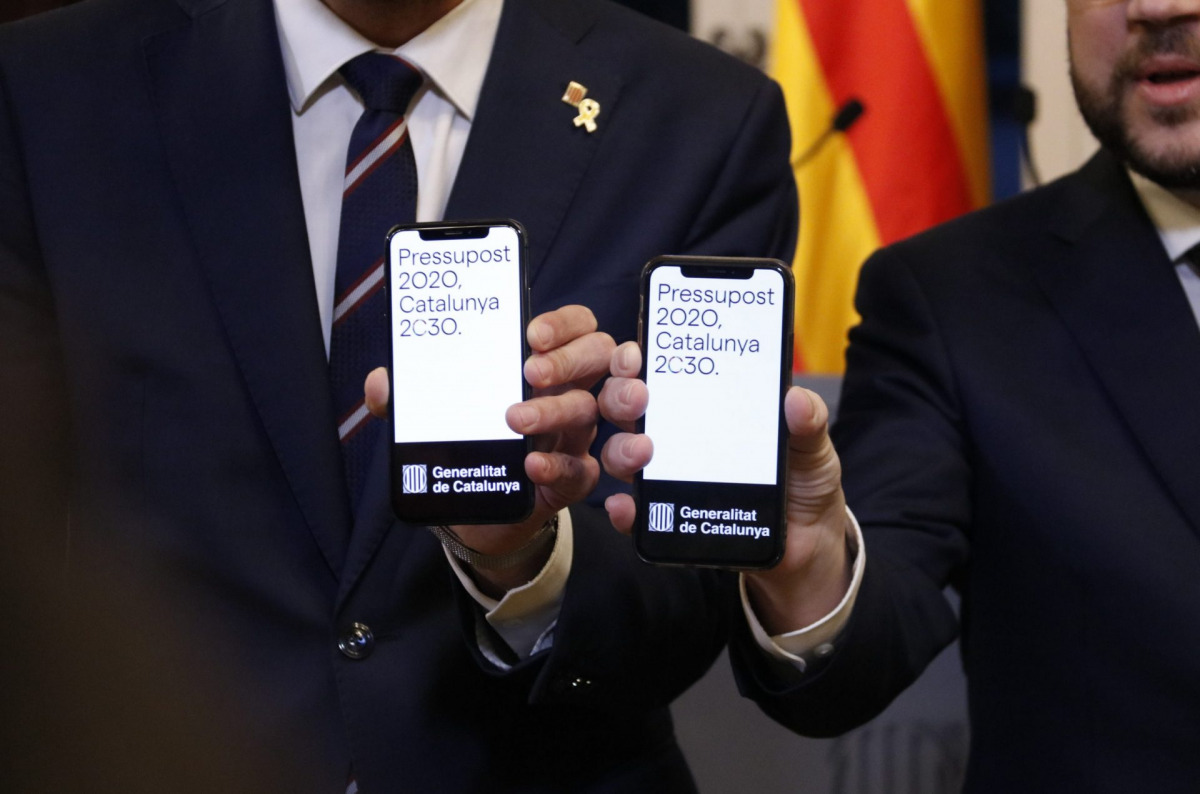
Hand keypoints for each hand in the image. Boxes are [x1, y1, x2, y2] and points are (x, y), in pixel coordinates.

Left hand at [366, 305, 613, 592]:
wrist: (479, 509)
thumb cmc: (470, 444)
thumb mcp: (439, 415)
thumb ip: (411, 398)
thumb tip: (381, 383)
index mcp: (543, 366)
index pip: (575, 328)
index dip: (565, 324)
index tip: (532, 334)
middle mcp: (567, 393)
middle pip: (597, 358)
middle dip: (569, 359)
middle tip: (530, 371)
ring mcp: (572, 437)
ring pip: (586, 412)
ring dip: (554, 411)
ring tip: (515, 419)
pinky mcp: (570, 480)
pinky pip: (579, 472)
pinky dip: (557, 466)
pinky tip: (531, 464)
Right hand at [597, 342, 851, 633]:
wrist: (808, 540)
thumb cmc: (802, 479)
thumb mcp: (811, 444)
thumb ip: (808, 421)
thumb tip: (796, 399)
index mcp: (704, 404)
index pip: (660, 372)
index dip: (635, 359)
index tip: (636, 356)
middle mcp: (676, 435)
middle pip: (626, 407)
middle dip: (621, 396)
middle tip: (639, 396)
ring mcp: (667, 477)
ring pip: (621, 456)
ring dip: (621, 449)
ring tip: (643, 452)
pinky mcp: (669, 520)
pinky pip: (636, 515)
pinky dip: (625, 511)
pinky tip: (627, 507)